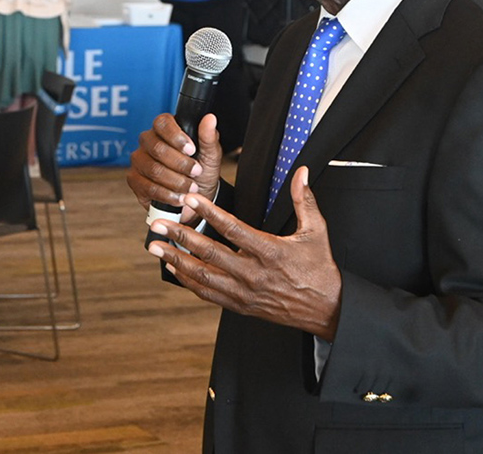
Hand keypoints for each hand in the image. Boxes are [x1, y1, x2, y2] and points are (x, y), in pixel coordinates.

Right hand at [126, 112, 222, 226]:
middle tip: (196, 172)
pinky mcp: (135, 181)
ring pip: (153, 169)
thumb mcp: (210, 155)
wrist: (197, 197)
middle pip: (157, 148)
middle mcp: (148, 142)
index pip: (162, 123)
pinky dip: (167, 195)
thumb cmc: (201, 172)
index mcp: (165, 129)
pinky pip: (148, 188)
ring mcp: (139, 161)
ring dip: (176, 181)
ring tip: (191, 188)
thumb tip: (210, 119)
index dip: (176, 136)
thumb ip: (208, 137)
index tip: (192, 150)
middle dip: (180, 163)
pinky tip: (179, 197)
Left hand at [147, 166, 342, 340]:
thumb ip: (305, 200)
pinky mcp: (240, 306)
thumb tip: (302, 172)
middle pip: (210, 254)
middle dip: (181, 237)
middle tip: (159, 224)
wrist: (327, 310)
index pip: (233, 229)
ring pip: (203, 276)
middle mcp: (254, 274)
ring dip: (176, 260)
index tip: (190, 199)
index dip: (209, 213)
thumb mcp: (317, 231)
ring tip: (155, 247)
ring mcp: (244, 293)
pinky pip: (208, 294)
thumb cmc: (320, 269)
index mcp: (271, 252)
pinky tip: (174, 269)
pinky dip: (188, 281)